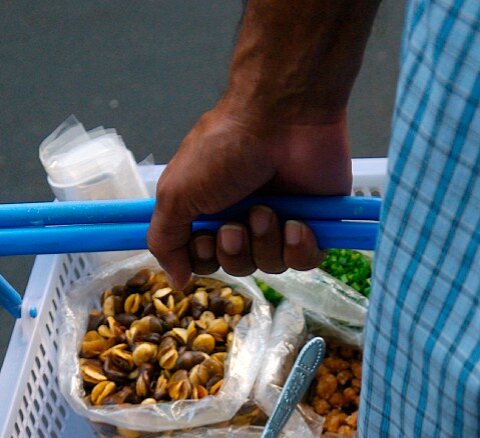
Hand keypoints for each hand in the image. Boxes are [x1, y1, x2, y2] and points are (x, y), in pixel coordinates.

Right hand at [147, 102, 351, 288]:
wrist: (283, 115)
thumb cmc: (225, 146)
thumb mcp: (176, 193)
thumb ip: (165, 240)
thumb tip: (175, 281)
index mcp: (211, 212)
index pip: (205, 260)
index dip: (204, 258)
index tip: (204, 238)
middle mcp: (245, 219)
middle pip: (237, 266)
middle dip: (235, 250)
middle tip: (237, 224)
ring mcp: (281, 222)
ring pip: (270, 266)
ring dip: (265, 241)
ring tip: (267, 210)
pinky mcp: (314, 224)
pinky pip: (304, 262)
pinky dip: (298, 248)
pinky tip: (296, 224)